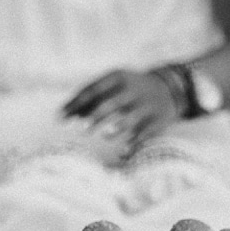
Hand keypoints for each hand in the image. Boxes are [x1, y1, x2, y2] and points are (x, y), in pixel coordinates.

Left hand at [62, 69, 181, 149]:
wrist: (169, 88)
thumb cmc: (127, 89)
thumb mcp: (112, 85)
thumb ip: (89, 97)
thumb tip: (63, 115)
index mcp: (117, 78)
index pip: (93, 90)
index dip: (76, 104)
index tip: (60, 119)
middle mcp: (132, 90)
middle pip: (111, 103)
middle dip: (96, 115)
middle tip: (81, 129)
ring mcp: (146, 105)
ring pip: (131, 117)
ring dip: (117, 126)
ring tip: (104, 135)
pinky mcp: (158, 119)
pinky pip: (146, 132)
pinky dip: (135, 142)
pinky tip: (123, 152)